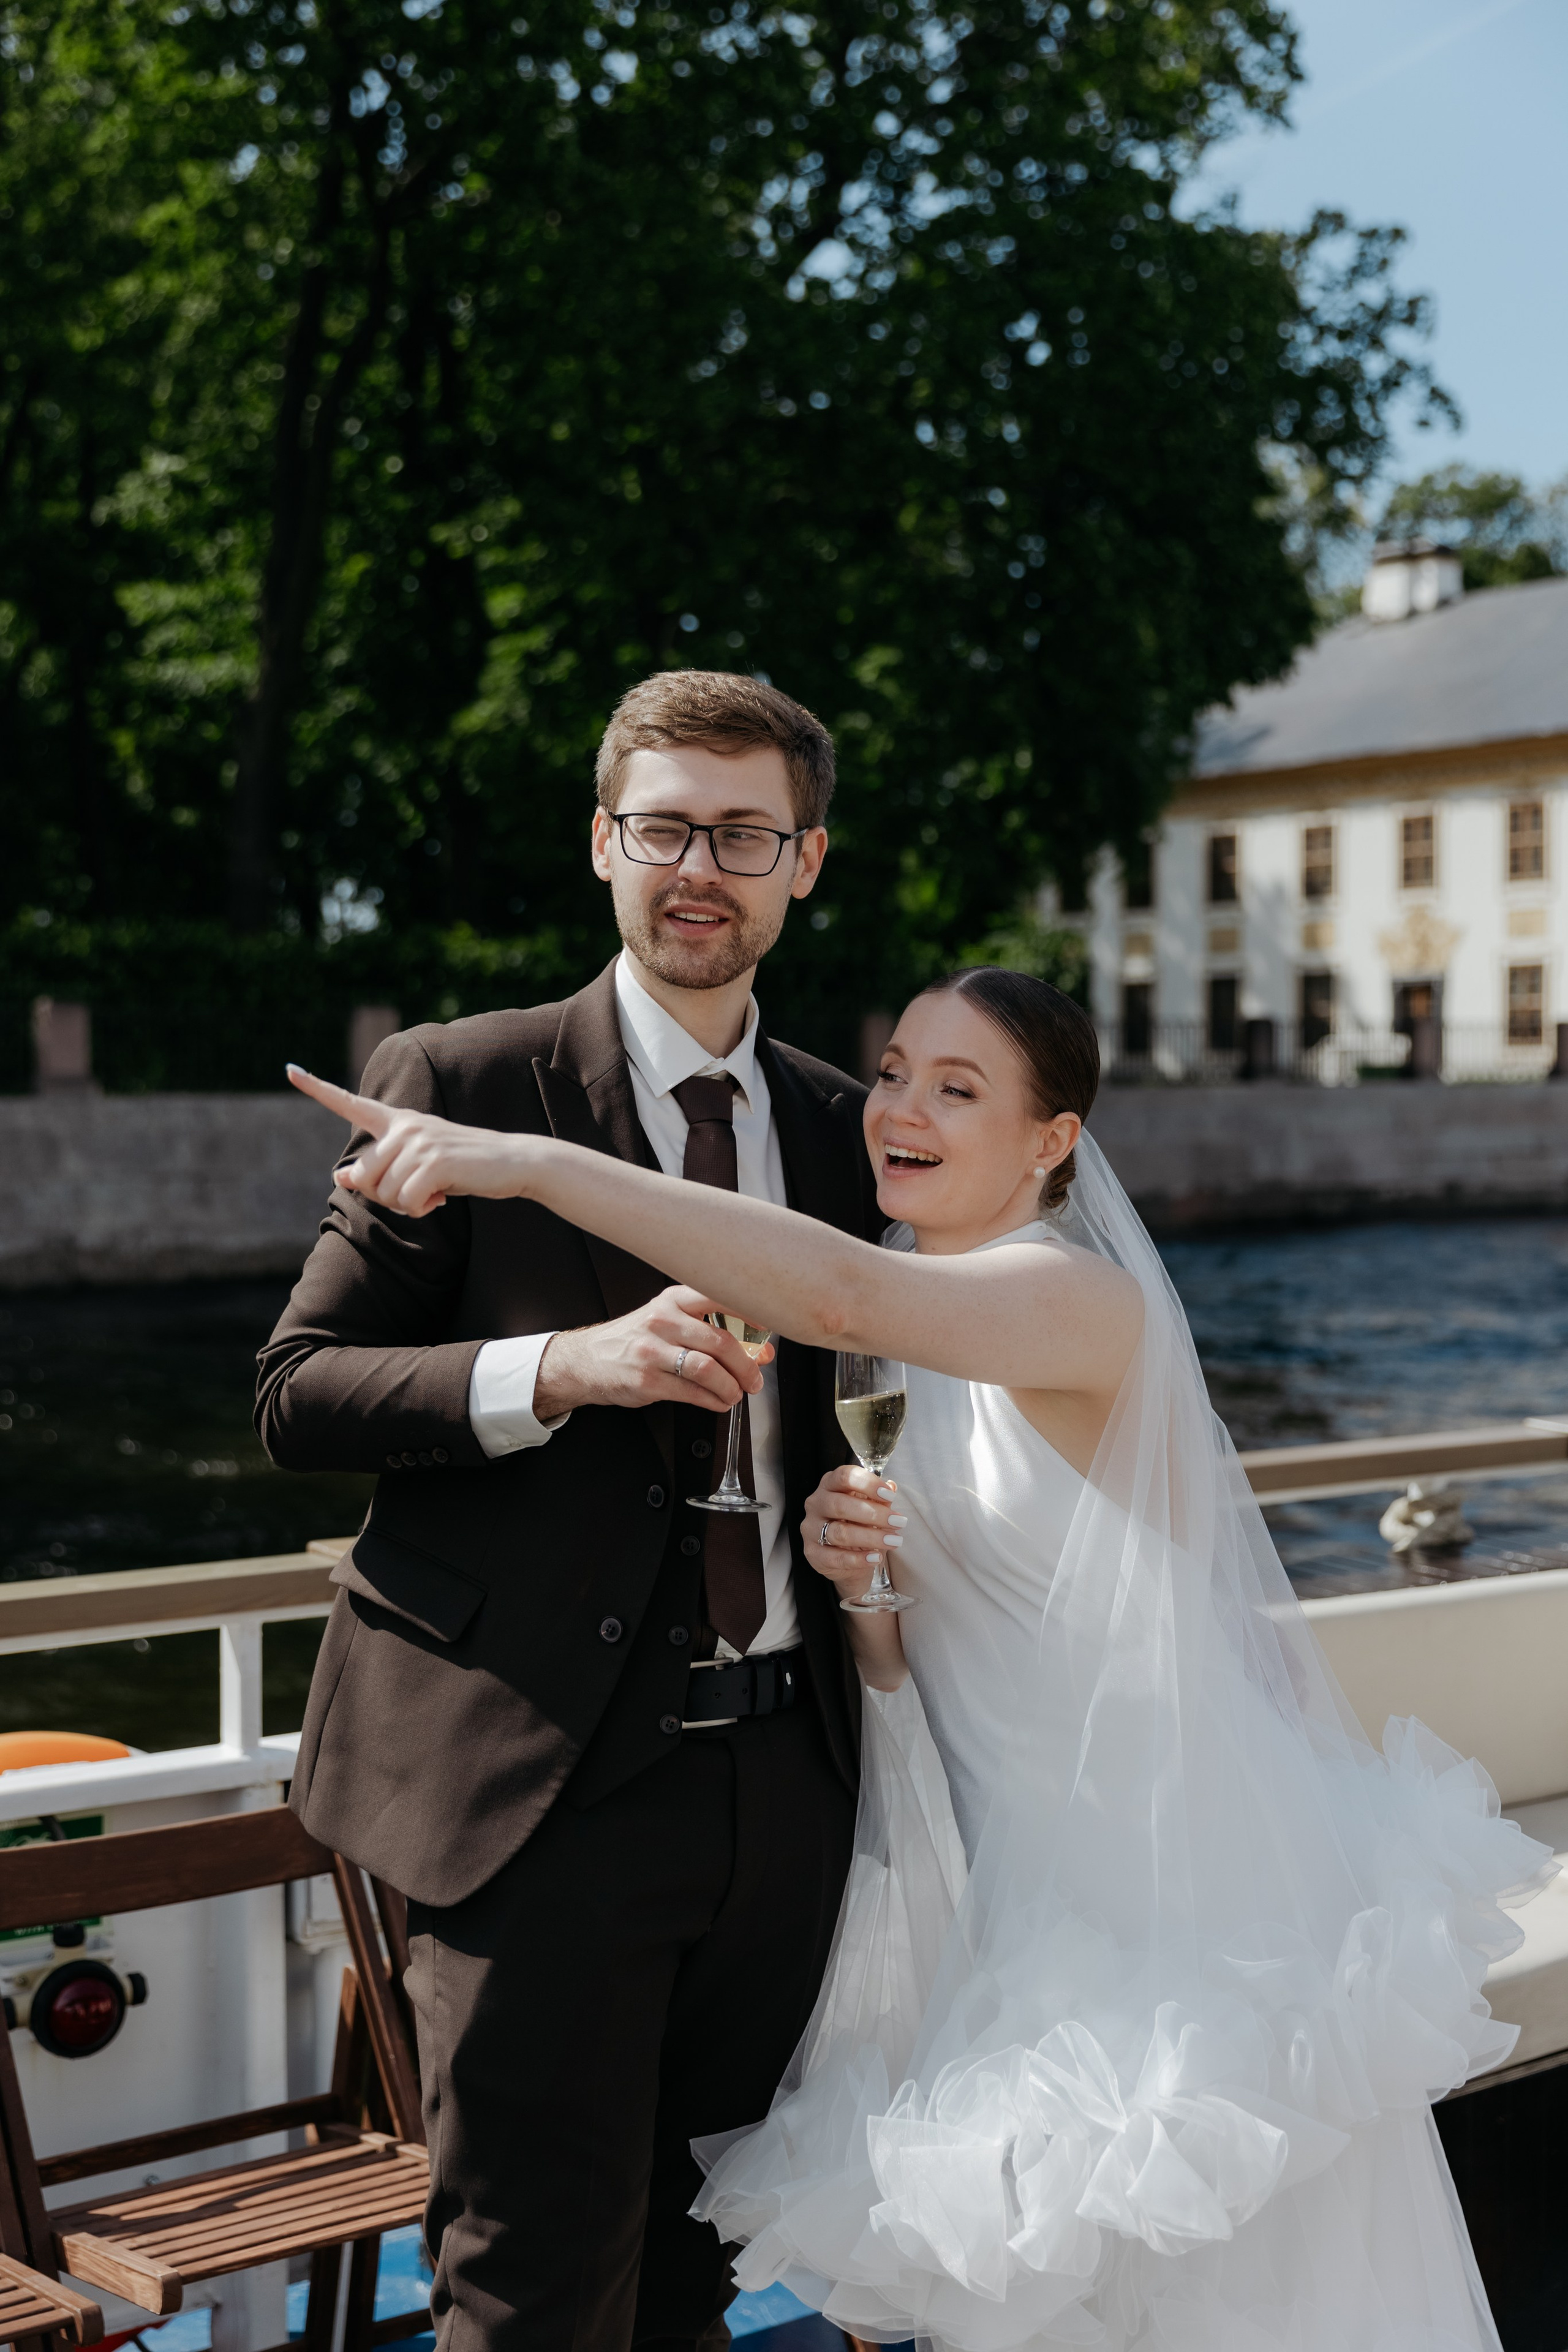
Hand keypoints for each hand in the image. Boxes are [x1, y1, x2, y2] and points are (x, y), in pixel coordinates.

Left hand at [287, 1066, 532, 1215]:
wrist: (510, 1162)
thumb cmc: (461, 1166)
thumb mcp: (416, 1166)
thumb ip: (378, 1169)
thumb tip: (340, 1176)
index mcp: (398, 1121)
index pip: (350, 1102)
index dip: (317, 1088)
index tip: (289, 1069)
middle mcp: (404, 1126)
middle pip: (364, 1176)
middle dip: (385, 1196)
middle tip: (418, 1192)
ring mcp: (420, 1142)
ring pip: (385, 1193)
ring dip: (408, 1205)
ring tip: (435, 1190)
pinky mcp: (434, 1162)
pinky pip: (407, 1201)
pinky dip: (422, 1208)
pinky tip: (441, 1197)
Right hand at [536, 1287, 772, 1418]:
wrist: (586, 1360)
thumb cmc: (636, 1339)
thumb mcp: (668, 1321)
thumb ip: (710, 1330)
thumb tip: (760, 1348)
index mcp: (674, 1300)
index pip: (720, 1298)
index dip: (751, 1315)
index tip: (768, 1330)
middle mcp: (663, 1320)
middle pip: (720, 1341)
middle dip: (746, 1365)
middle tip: (755, 1379)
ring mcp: (652, 1351)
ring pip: (707, 1368)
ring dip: (731, 1387)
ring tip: (735, 1394)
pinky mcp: (646, 1380)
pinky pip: (691, 1392)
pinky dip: (713, 1401)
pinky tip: (718, 1402)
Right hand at [802, 1464, 905, 1602]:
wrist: (845, 1558)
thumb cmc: (857, 1524)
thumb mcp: (870, 1508)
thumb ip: (879, 1499)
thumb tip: (891, 1486)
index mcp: (829, 1485)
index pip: (844, 1476)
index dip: (868, 1484)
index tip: (890, 1496)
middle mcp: (816, 1504)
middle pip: (840, 1504)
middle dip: (873, 1513)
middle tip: (898, 1521)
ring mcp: (811, 1529)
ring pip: (839, 1532)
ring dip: (871, 1537)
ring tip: (893, 1540)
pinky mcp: (813, 1554)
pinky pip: (836, 1557)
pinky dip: (859, 1559)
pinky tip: (876, 1557)